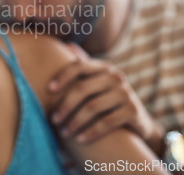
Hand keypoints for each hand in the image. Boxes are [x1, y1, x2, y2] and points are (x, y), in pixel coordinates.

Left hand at [49, 44, 163, 151]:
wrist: (135, 119)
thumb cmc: (106, 98)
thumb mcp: (96, 81)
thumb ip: (83, 65)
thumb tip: (68, 44)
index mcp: (103, 68)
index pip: (79, 66)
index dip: (62, 76)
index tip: (48, 90)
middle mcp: (115, 77)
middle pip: (83, 88)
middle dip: (65, 105)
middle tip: (53, 120)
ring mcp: (126, 93)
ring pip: (93, 107)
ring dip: (75, 122)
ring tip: (64, 133)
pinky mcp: (133, 110)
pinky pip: (107, 122)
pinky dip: (91, 132)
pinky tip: (80, 140)